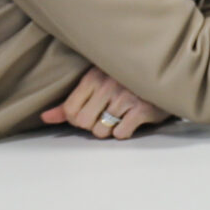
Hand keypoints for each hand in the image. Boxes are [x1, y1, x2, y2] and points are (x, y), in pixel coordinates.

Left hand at [42, 68, 167, 139]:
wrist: (165, 75)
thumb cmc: (127, 81)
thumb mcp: (96, 83)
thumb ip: (70, 102)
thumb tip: (44, 117)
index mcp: (93, 77)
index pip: (69, 110)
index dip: (76, 119)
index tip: (89, 113)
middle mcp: (107, 86)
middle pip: (83, 123)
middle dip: (92, 125)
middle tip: (106, 116)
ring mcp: (125, 97)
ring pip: (101, 131)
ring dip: (109, 130)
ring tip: (120, 117)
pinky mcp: (142, 109)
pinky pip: (121, 134)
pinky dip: (125, 131)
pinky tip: (132, 119)